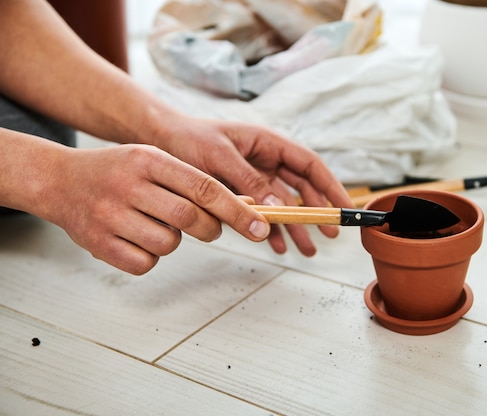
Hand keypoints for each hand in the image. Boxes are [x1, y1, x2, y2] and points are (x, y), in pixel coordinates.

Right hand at [38, 143, 270, 274]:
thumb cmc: (119, 172)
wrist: (59, 181)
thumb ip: (192, 181)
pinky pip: (145, 263)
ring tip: (154, 224)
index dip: (237, 210)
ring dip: (173, 241)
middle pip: (190, 218)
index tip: (262, 227)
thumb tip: (243, 209)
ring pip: (169, 244)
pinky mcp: (98, 244)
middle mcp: (128, 185)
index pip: (204, 186)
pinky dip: (150, 257)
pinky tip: (135, 238)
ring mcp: (110, 215)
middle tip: (209, 228)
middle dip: (210, 228)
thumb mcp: (153, 160)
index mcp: (148, 159)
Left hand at [152, 117, 352, 255]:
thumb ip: (248, 182)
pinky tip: (278, 246)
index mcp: (267, 143)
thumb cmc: (188, 139)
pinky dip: (272, 229)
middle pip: (302, 188)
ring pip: (284, 204)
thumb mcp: (219, 158)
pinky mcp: (241, 191)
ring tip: (307, 251)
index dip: (330, 186)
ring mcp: (255, 176)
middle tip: (328, 234)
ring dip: (296, 226)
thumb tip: (277, 208)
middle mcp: (266, 160)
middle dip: (316, 211)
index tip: (343, 207)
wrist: (159, 140)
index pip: (309, 165)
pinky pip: (263, 212)